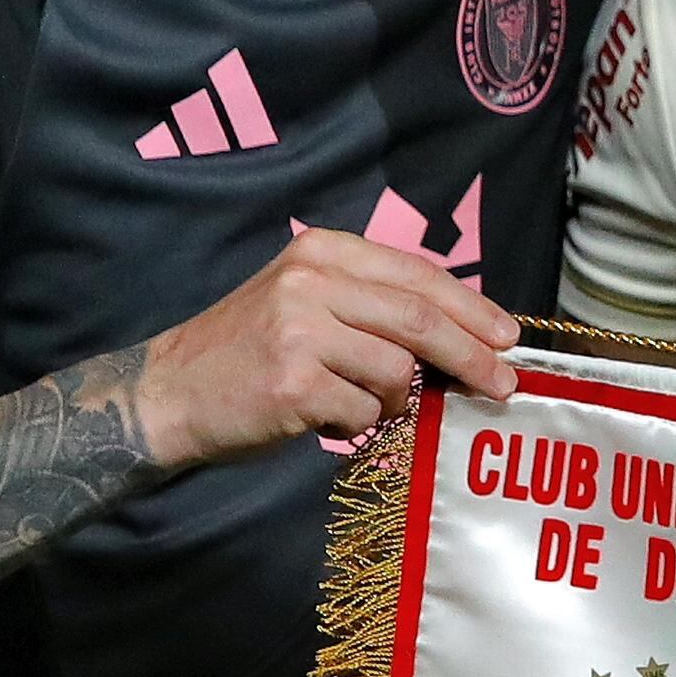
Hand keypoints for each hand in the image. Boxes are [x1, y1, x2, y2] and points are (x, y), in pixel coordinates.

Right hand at [135, 228, 519, 466]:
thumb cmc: (246, 353)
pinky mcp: (294, 381)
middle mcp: (312, 280)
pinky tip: (323, 418)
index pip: (417, 274)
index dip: (470, 308)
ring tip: (359, 404)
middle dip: (471, 356)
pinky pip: (362, 411)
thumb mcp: (303, 301)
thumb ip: (368, 305)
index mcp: (321, 251)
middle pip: (420, 319)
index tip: (506, 337)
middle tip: (502, 386)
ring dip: (392, 401)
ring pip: (395, 371)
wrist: (169, 392)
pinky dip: (355, 425)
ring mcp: (301, 329)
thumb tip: (457, 336)